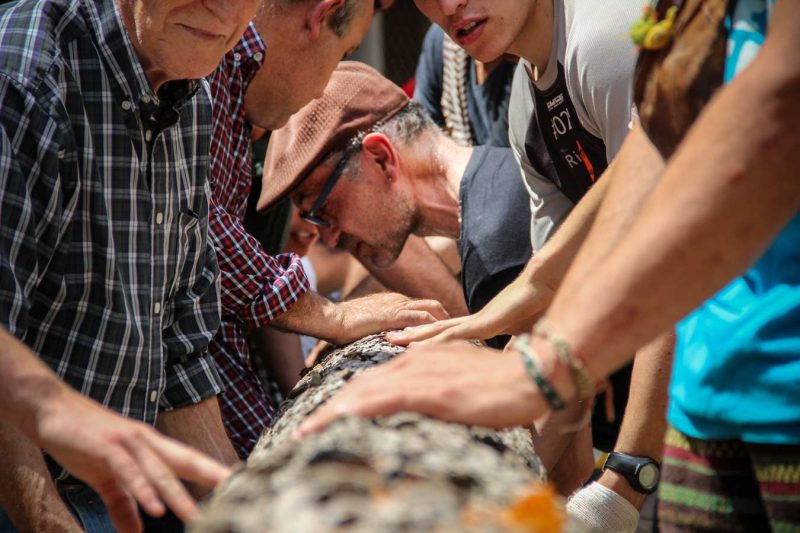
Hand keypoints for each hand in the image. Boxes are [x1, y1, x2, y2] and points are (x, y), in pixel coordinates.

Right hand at [34, 392, 232, 532]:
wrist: (50, 410)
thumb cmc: (83, 442)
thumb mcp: (107, 478)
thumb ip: (124, 504)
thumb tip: (136, 531)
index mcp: (152, 447)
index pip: (189, 461)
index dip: (214, 472)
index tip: (238, 485)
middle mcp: (147, 441)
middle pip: (186, 462)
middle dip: (212, 479)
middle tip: (235, 495)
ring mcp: (128, 442)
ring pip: (160, 471)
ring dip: (178, 495)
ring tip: (196, 516)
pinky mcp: (107, 447)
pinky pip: (129, 471)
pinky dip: (142, 490)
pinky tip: (155, 507)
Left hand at [295, 341, 545, 436]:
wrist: (530, 375)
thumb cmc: (498, 384)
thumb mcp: (457, 381)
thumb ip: (433, 388)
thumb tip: (418, 407)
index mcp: (417, 360)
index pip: (370, 383)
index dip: (343, 403)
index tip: (322, 421)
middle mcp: (412, 361)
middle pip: (359, 387)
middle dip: (328, 411)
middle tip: (303, 431)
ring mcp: (421, 374)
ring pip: (364, 393)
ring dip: (332, 413)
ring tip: (307, 432)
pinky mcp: (432, 390)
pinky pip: (385, 399)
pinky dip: (358, 410)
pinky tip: (339, 420)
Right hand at [330, 292, 448, 344]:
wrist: (332, 318)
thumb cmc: (344, 326)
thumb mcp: (369, 327)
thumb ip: (382, 331)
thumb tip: (389, 343)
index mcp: (395, 303)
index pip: (424, 308)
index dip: (438, 320)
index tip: (449, 332)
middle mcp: (400, 301)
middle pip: (433, 306)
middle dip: (448, 320)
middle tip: (461, 335)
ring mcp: (398, 306)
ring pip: (432, 310)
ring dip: (446, 324)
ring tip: (459, 338)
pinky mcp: (395, 314)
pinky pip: (422, 319)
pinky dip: (435, 328)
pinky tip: (445, 339)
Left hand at [387, 273, 554, 344]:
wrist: (549, 284)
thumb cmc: (540, 306)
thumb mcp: (524, 335)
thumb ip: (515, 348)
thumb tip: (512, 362)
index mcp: (481, 325)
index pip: (448, 335)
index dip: (429, 339)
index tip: (409, 345)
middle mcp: (474, 321)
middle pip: (436, 329)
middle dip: (412, 334)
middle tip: (388, 338)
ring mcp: (478, 320)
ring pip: (439, 330)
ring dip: (416, 335)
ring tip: (393, 339)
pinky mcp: (486, 322)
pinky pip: (456, 334)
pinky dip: (437, 341)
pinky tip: (419, 347)